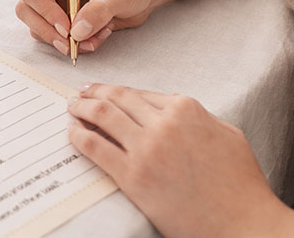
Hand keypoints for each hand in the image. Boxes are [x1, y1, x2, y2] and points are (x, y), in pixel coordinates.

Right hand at [15, 0, 155, 55]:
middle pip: (27, 11)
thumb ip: (99, 11)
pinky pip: (55, 38)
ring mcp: (55, 2)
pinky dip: (74, 45)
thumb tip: (76, 32)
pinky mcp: (62, 18)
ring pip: (38, 27)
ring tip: (94, 39)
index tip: (66, 28)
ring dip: (63, 41)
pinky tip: (96, 38)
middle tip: (70, 45)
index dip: (45, 12)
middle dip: (47, 31)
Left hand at [67, 84, 292, 236]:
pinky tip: (73, 133)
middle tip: (78, 94)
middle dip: (92, 93)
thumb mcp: (226, 134)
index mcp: (186, 109)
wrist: (241, 224)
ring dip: (81, 109)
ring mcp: (146, 148)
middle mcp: (163, 123)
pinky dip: (79, 136)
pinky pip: (95, 147)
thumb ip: (195, 116)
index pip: (138, 93)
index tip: (99, 90)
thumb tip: (166, 109)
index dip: (113, 90)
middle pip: (116, 98)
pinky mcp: (132, 175)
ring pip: (102, 115)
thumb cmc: (239, 183)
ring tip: (72, 109)